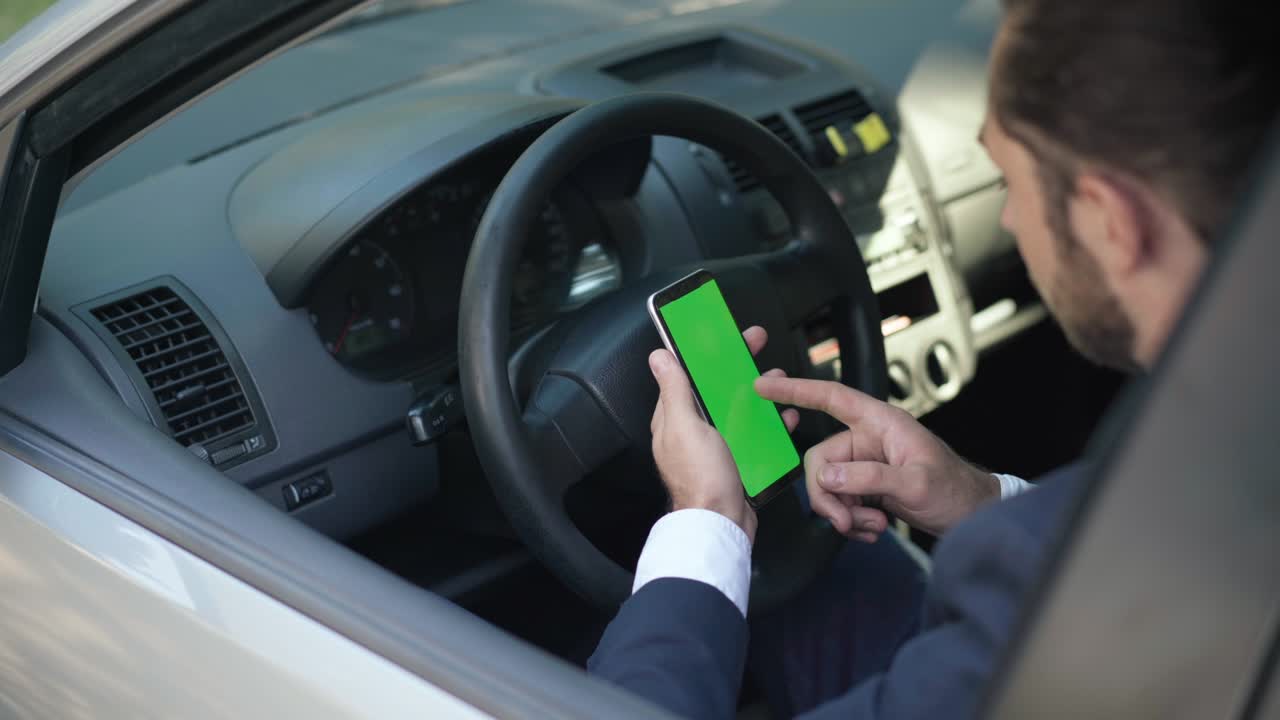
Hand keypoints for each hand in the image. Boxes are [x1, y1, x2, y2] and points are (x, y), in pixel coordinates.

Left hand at [649, 326, 798, 542]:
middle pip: (716, 389)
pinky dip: (769, 424)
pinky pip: (753, 435)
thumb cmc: (701, 478)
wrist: (721, 524)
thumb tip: (658, 357)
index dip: (706, 352)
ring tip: (778, 378)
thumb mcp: (685, 426)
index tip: (725, 334)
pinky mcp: (736, 461)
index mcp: (675, 419)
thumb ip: (674, 391)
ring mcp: (715, 447)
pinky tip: (784, 417)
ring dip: (758, 392)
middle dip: (738, 365)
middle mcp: (693, 431)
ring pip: (738, 409)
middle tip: (759, 345)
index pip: (688, 375)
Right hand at [753, 376, 997, 540]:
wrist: (973, 518)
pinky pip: (840, 503)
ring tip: (874, 528)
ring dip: (845, 513)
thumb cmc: (954, 490)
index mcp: (880, 423)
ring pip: (828, 487)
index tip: (763, 385)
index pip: (831, 398)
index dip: (796, 389)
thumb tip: (828, 478)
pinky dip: (851, 521)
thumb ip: (869, 478)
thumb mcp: (915, 483)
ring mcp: (865, 466)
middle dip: (830, 496)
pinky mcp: (866, 489)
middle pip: (821, 461)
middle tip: (847, 521)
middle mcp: (867, 440)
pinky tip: (873, 530)